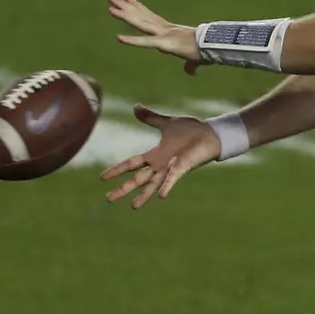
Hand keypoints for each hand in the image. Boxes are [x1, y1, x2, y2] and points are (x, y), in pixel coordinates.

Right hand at [100, 106, 220, 208]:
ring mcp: (172, 168)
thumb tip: (135, 106)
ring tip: (133, 207)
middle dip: (123, 188)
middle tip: (108, 199)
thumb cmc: (191, 131)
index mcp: (155, 155)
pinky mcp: (183, 167)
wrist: (211, 134)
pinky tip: (161, 196)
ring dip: (143, 195)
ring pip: (153, 183)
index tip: (103, 178)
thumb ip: (150, 117)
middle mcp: (161, 165)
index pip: (131, 164)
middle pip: (138, 179)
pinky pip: (173, 178)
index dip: (118, 170)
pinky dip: (167, 185)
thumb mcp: (167, 122)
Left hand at [107, 0, 201, 73]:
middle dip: (125, 7)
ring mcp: (163, 34)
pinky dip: (133, 41)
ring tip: (109, 5)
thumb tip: (191, 73)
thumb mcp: (194, 59)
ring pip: (139, 23)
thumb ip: (190, 65)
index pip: (150, 17)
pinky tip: (119, 38)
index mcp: (170, 31)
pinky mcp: (165, 44)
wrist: (215, 48)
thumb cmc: (206, 52)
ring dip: (124, 14)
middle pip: (140, 16)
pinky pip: (146, 43)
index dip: (138, 8)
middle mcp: (164, 29)